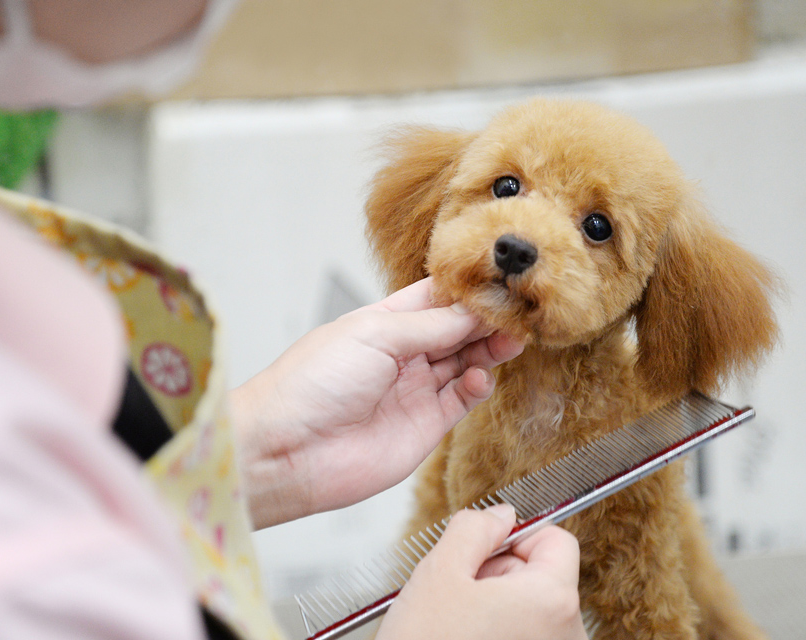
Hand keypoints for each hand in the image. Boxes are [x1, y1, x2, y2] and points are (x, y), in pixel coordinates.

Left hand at [229, 277, 523, 527]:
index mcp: (382, 322)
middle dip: (487, 319)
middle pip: (457, 330)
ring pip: (466, 362)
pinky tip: (479, 376)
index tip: (502, 279)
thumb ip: (430, 326)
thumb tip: (474, 311)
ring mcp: (414, 390)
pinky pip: (463, 400)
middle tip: (518, 310)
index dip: (468, 290)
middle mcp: (401, 355)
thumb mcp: (374, 335)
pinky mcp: (424, 427)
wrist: (287, 451)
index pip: (436, 298)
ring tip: (511, 340)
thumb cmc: (311, 385)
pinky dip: (479, 386)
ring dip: (489, 350)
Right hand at [377, 505, 586, 639]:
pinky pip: (525, 637)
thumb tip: (502, 515)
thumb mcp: (440, 571)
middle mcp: (569, 634)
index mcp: (552, 599)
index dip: (515, 536)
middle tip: (458, 594)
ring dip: (495, 607)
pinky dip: (498, 633)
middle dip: (499, 574)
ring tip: (457, 625)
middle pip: (543, 576)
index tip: (481, 552)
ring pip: (531, 610)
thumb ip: (475, 528)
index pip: (556, 539)